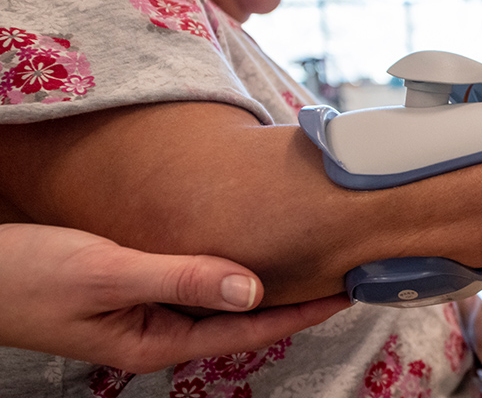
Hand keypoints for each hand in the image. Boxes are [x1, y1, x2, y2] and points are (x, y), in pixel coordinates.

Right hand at [0, 223, 349, 373]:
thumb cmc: (28, 278)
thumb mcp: (107, 275)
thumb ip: (180, 278)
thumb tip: (251, 289)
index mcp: (156, 342)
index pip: (246, 332)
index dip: (298, 313)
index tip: (343, 294)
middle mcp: (158, 331)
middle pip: (240, 318)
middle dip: (290, 300)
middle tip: (339, 271)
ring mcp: (146, 311)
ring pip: (219, 297)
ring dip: (263, 281)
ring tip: (308, 260)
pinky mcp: (133, 288)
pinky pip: (193, 278)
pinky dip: (225, 263)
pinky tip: (245, 246)